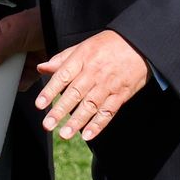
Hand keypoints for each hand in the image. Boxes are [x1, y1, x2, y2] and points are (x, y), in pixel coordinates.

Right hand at [0, 7, 44, 82]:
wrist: (62, 28)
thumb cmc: (38, 22)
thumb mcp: (13, 34)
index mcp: (0, 34)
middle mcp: (9, 46)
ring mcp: (22, 57)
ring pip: (9, 73)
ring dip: (8, 79)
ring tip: (5, 84)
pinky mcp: (34, 66)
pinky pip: (24, 78)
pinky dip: (22, 83)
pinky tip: (20, 84)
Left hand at [35, 30, 150, 141]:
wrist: (139, 44)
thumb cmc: (108, 45)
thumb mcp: (83, 46)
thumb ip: (62, 59)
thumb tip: (42, 68)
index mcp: (82, 58)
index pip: (63, 76)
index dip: (50, 91)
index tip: (39, 104)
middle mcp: (94, 73)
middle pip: (75, 93)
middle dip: (60, 111)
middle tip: (48, 125)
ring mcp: (108, 85)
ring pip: (91, 105)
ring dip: (77, 121)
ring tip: (65, 134)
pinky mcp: (121, 95)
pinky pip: (108, 112)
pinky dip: (98, 125)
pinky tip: (88, 135)